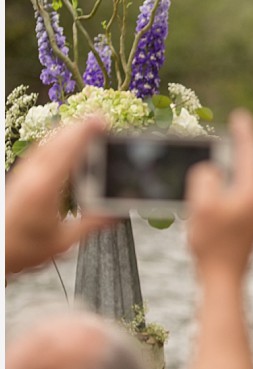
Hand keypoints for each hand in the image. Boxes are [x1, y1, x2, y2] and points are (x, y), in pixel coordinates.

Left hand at [5, 117, 114, 276]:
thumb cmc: (23, 250)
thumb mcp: (62, 242)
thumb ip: (91, 224)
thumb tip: (116, 214)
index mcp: (43, 189)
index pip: (67, 152)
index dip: (84, 134)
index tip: (101, 123)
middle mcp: (30, 177)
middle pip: (55, 142)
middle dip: (78, 127)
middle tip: (100, 119)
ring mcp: (22, 175)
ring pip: (45, 144)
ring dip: (65, 132)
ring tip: (85, 125)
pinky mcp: (19, 178)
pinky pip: (38, 151)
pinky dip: (53, 141)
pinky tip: (62, 142)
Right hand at [185, 109, 252, 284]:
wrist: (224, 281)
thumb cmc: (212, 244)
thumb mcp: (201, 204)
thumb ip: (205, 177)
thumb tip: (210, 170)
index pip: (249, 154)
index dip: (244, 133)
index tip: (241, 116)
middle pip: (245, 170)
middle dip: (233, 156)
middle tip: (230, 138)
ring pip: (238, 188)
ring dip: (223, 182)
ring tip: (209, 180)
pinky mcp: (250, 227)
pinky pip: (235, 203)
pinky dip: (221, 199)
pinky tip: (207, 207)